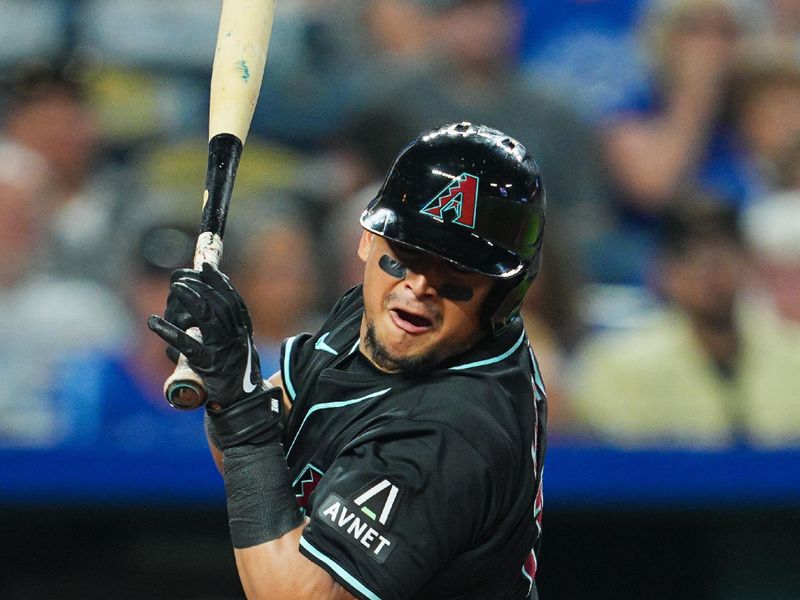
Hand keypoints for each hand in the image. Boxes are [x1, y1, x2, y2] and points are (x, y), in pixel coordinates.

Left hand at [148, 262, 281, 446]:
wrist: (240, 403)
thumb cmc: (230, 370)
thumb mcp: (231, 342)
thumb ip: (220, 321)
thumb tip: (203, 292)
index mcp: (243, 329)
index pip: (232, 298)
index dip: (218, 281)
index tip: (205, 266)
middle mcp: (237, 336)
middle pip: (219, 303)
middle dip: (201, 285)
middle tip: (180, 278)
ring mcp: (224, 350)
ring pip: (208, 316)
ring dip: (190, 298)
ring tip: (175, 288)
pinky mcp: (209, 366)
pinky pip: (188, 345)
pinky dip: (170, 332)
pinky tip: (154, 322)